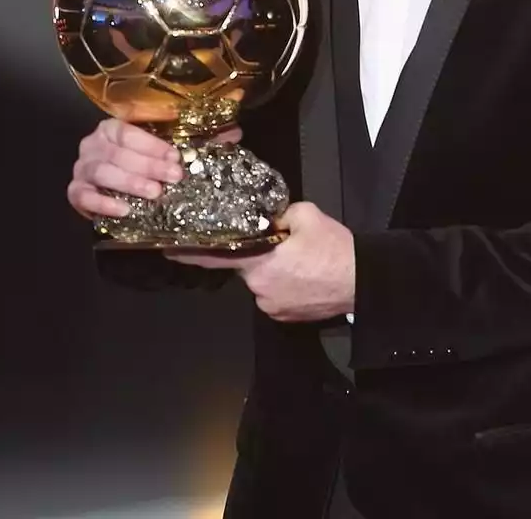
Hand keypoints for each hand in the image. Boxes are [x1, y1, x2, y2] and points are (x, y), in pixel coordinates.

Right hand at [66, 115, 241, 220]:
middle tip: (173, 178)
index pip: (127, 130)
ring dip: (128, 182)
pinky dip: (101, 203)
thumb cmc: (150, 166)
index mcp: (114, 128)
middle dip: (146, 164)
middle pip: (115, 151)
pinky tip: (125, 209)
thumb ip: (201, 140)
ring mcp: (82, 169)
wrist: (124, 194)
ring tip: (154, 193)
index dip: (151, 144)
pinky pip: (81, 196)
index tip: (176, 157)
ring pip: (100, 172)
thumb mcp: (174, 151)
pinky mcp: (75, 193)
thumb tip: (235, 133)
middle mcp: (93, 144)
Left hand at [165, 202, 354, 322]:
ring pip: (262, 281)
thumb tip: (270, 218)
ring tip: (302, 263)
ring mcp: (270, 306)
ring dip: (274, 271)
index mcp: (259, 262)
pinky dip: (285, 285)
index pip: (215, 256)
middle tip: (283, 245)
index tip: (167, 248)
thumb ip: (280, 214)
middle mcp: (258, 288)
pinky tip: (306, 278)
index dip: (189, 252)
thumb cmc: (334, 250)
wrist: (364, 283)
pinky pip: (275, 295)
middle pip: (246, 266)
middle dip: (258, 255)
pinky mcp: (284, 317)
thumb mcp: (308, 215)